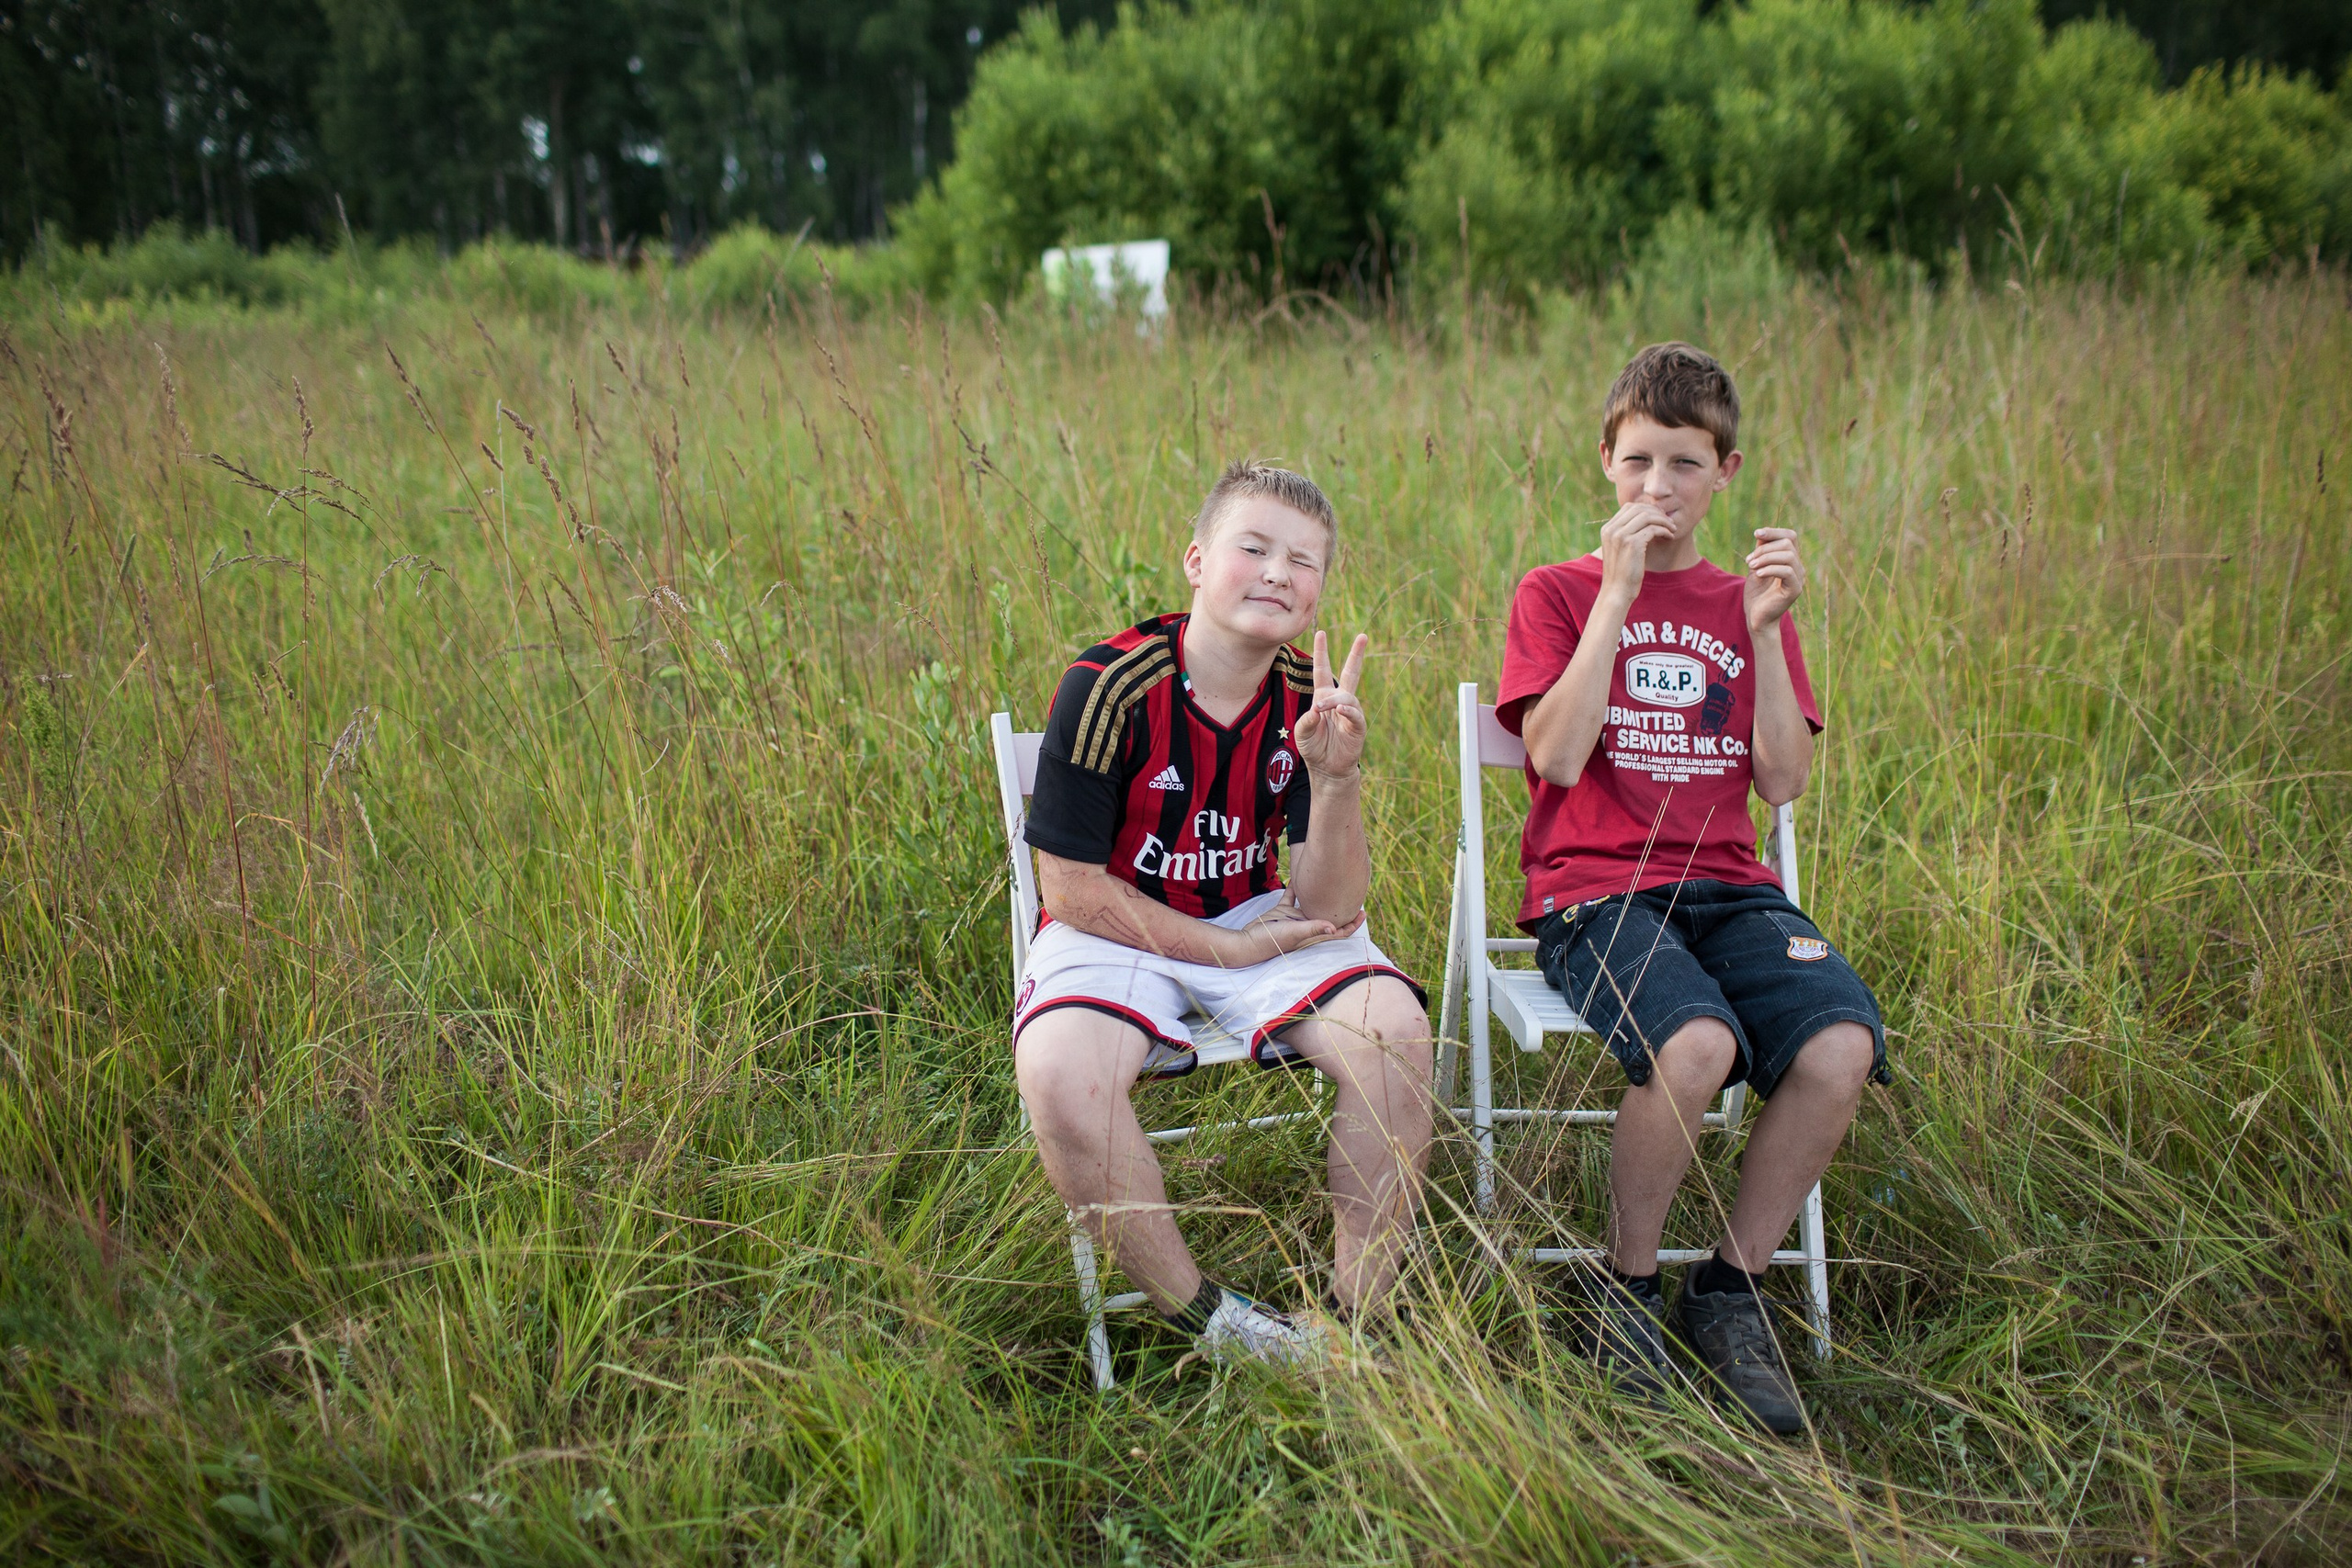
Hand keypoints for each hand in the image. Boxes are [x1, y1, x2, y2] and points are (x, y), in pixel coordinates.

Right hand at [1216, 894, 1364, 965]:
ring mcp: (1295, 917)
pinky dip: (1298, 886)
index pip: (1338, 931)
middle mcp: (1306, 925)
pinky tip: (1302, 874)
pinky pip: (1293, 895)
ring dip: (1322, 895)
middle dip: (1341, 906)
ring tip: (1333, 881)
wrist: (1248, 940)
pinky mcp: (1282, 909)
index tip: (1363, 912)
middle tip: (1353, 891)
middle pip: (1329, 915)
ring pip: (1312, 904)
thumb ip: (1313, 929)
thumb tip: (1334, 929)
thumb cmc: (1272, 941)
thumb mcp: (1294, 933)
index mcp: (1313, 934)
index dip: (1352, 924)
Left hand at [1292, 628, 1368, 782]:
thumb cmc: (1314, 748)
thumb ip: (1307, 720)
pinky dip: (1348, 711)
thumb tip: (1318, 709)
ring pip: (1346, 696)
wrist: (1327, 769)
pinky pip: (1355, 714)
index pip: (1322, 670)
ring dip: (1333, 700)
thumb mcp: (1302, 733)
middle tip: (1363, 636)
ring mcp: (1350, 712)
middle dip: (1356, 655)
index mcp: (1323, 697)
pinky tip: (1340, 710)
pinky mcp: (1358, 726)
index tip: (1320, 633)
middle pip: (1349, 673)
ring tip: (1321, 708)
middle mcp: (1339, 701)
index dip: (1321, 652)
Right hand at [1597, 501, 1676, 607]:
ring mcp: (1621, 536)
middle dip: (1657, 513)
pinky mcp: (1632, 544)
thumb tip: (1644, 520)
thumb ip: (1626, 534)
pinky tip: (1670, 537)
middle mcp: (1612, 529)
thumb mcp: (1619, 549)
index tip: (1659, 517)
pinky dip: (1664, 530)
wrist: (1616, 591)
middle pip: (1639, 508)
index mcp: (1607, 529)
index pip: (1629, 507)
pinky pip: (1653, 528)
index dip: (1647, 508)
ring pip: (1648, 516)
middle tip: (1669, 522)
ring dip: (1663, 521)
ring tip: (1672, 529)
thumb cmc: (1621, 573)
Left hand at [1743, 527, 1805, 630]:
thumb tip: (1761, 533)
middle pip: (1787, 543)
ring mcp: (1798, 578)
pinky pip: (1786, 571)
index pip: (1790, 536)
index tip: (1756, 533)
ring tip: (1750, 567)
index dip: (1774, 531)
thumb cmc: (1756, 593)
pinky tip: (1757, 574)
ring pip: (1788, 556)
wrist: (1756, 617)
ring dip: (1765, 558)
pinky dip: (1769, 569)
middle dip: (1765, 548)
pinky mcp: (1795, 589)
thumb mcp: (1756, 567)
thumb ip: (1761, 551)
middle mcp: (1798, 567)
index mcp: (1790, 560)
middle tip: (1749, 560)